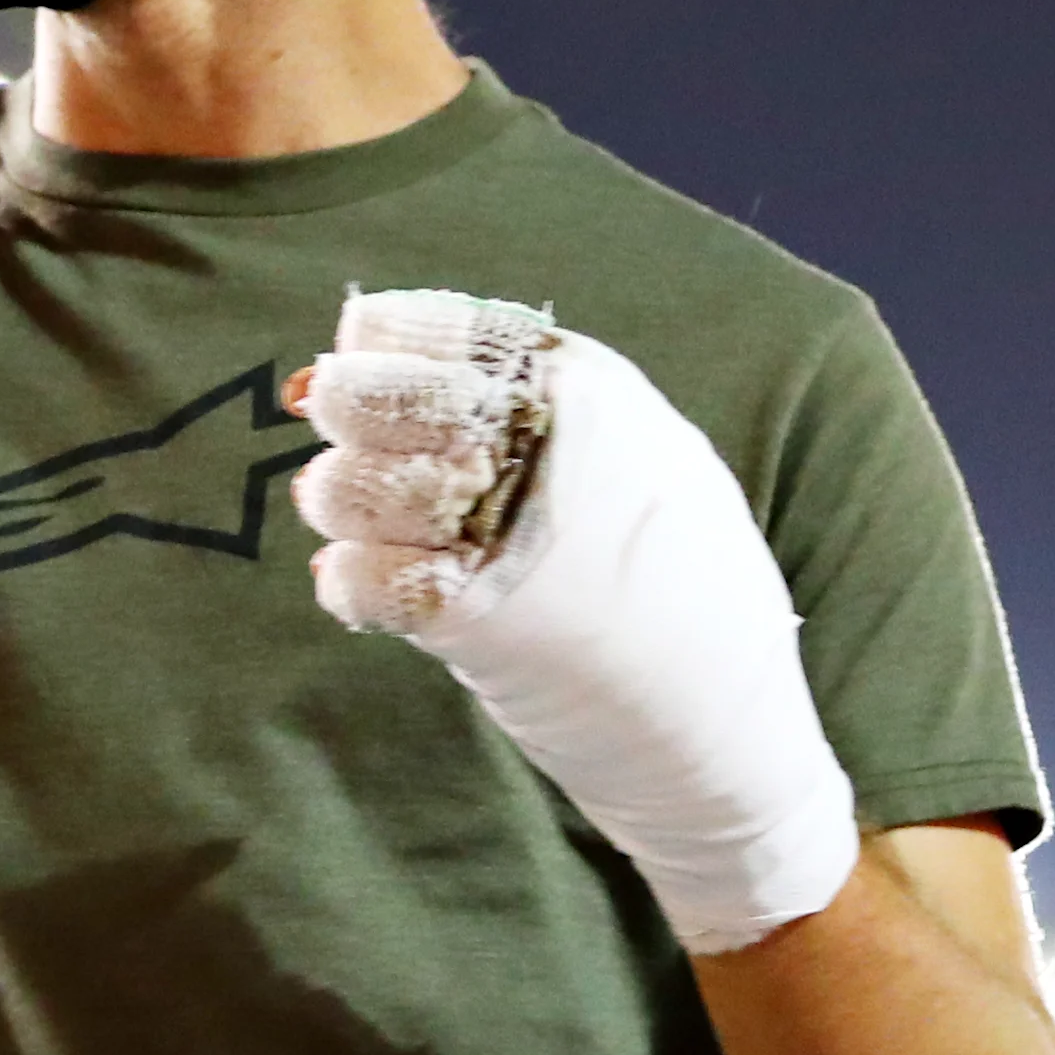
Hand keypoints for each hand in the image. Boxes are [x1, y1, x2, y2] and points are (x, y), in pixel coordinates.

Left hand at [292, 289, 860, 954]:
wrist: (726, 727)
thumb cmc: (684, 581)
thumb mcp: (648, 452)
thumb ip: (542, 407)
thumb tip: (394, 372)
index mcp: (592, 393)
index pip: (449, 328)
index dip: (383, 333)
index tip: (354, 342)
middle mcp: (543, 453)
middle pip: (386, 397)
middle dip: (345, 402)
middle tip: (329, 411)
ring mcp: (504, 537)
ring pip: (355, 487)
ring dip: (335, 495)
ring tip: (343, 504)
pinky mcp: (471, 622)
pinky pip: (359, 578)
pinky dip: (346, 579)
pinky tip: (362, 581)